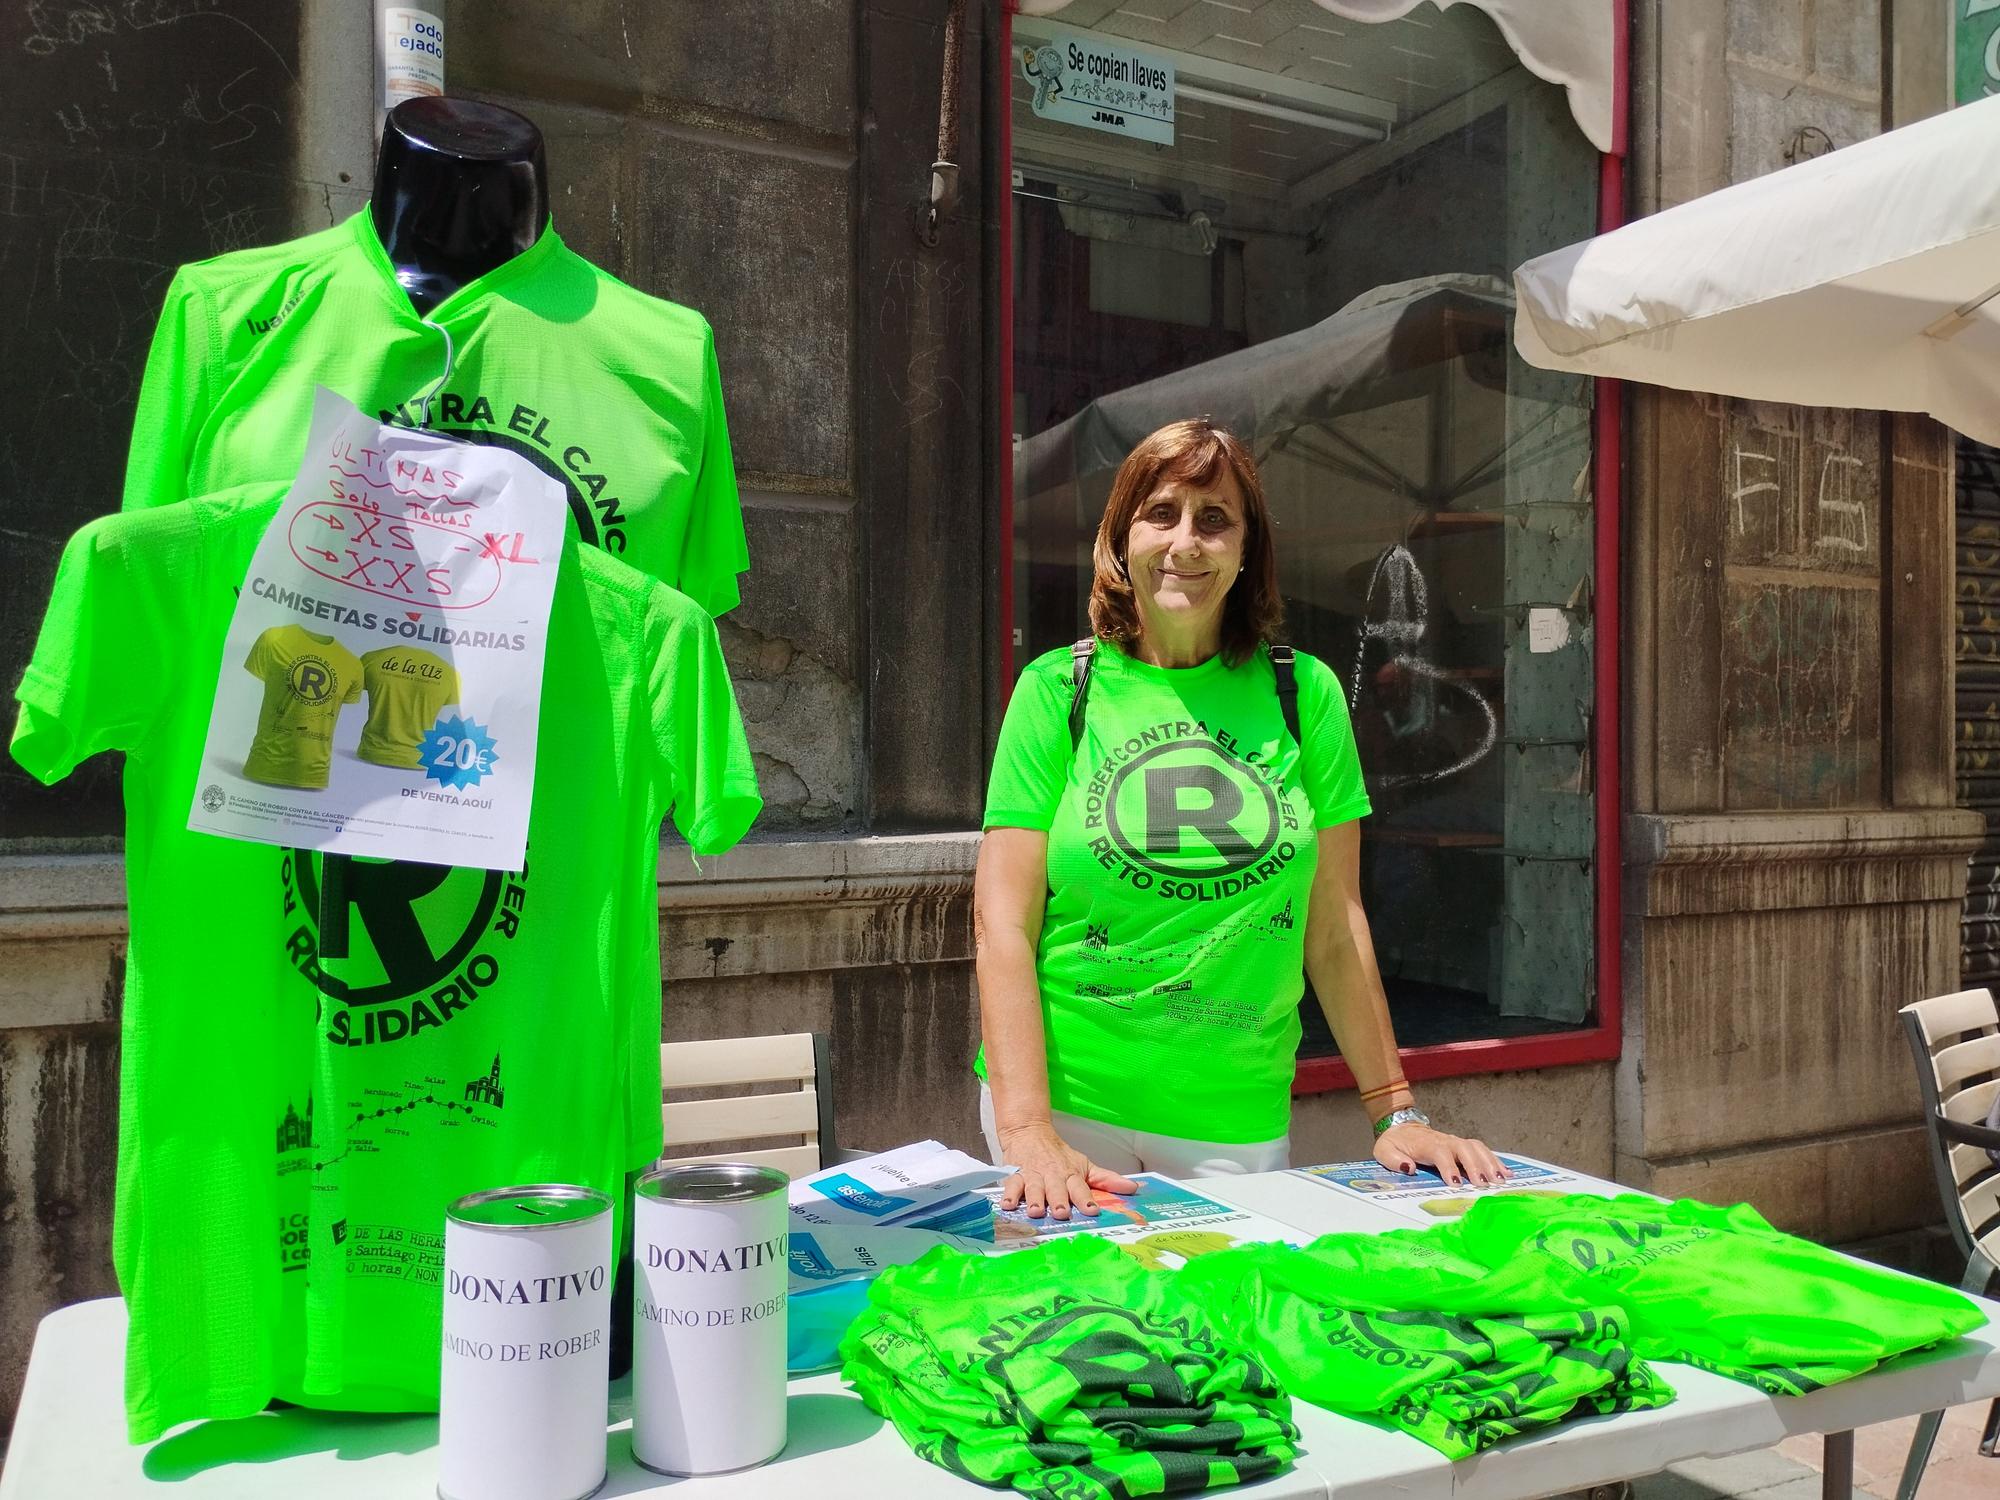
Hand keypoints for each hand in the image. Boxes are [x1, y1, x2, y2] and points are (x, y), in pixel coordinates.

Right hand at [995, 1122, 1140, 1219]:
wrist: (1029, 1131)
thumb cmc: (1059, 1155)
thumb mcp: (1084, 1165)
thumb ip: (1106, 1179)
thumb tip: (1133, 1188)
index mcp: (1071, 1174)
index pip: (1080, 1188)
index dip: (1086, 1199)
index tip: (1092, 1210)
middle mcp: (1053, 1176)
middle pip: (1056, 1189)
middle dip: (1059, 1201)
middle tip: (1062, 1212)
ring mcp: (1033, 1175)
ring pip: (1034, 1188)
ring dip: (1035, 1199)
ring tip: (1036, 1212)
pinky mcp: (1015, 1174)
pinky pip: (1011, 1185)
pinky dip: (1009, 1195)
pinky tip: (1008, 1205)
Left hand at [1373, 1122, 1508, 1186]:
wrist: (1402, 1127)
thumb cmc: (1395, 1143)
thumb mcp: (1384, 1151)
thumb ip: (1394, 1160)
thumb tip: (1409, 1167)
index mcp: (1426, 1144)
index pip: (1440, 1153)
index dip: (1449, 1167)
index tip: (1456, 1183)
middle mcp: (1444, 1140)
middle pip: (1464, 1149)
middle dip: (1475, 1166)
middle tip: (1485, 1185)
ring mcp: (1455, 1141)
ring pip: (1476, 1148)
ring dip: (1489, 1163)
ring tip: (1500, 1181)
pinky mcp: (1462, 1145)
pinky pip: (1482, 1149)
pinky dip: (1495, 1160)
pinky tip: (1506, 1173)